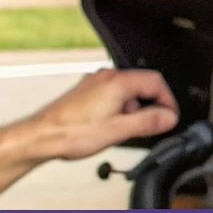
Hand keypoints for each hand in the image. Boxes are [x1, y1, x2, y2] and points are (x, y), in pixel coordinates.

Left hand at [0, 68, 180, 196]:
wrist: (42, 136)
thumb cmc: (71, 132)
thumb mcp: (118, 131)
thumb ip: (148, 122)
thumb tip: (168, 117)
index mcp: (117, 82)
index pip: (156, 81)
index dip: (168, 100)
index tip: (170, 116)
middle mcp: (105, 76)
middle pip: (142, 84)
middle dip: (151, 105)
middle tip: (153, 126)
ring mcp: (94, 82)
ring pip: (127, 90)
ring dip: (135, 108)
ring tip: (128, 130)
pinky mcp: (86, 91)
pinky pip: (113, 94)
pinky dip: (120, 107)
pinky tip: (112, 126)